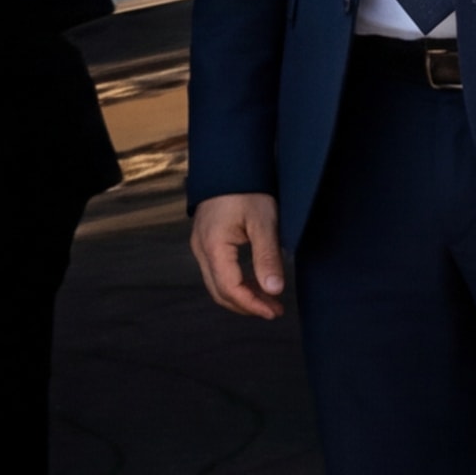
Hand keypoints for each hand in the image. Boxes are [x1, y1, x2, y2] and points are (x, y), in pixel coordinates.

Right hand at [192, 192, 289, 320]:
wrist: (230, 163)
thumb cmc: (248, 189)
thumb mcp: (264, 222)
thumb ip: (267, 258)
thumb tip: (274, 290)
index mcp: (213, 246)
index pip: (230, 289)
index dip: (252, 305)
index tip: (274, 311)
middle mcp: (201, 249)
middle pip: (220, 291)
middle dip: (247, 305)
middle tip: (274, 310)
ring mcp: (201, 245)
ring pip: (217, 283)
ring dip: (242, 296)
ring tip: (269, 300)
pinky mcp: (206, 240)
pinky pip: (217, 271)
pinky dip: (236, 282)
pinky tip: (256, 282)